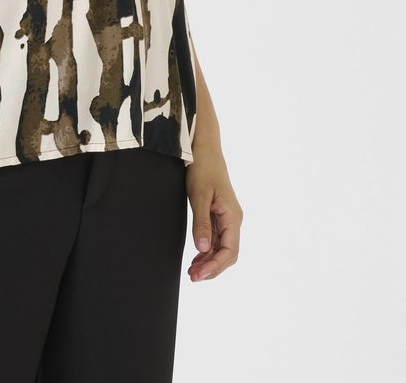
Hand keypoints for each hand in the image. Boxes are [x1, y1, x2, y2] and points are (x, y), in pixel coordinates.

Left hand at [184, 139, 242, 281]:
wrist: (204, 149)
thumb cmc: (202, 168)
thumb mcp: (199, 196)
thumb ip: (202, 223)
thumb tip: (203, 249)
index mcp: (233, 216)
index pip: (229, 250)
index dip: (215, 265)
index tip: (199, 275)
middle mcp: (233, 220)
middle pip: (228, 253)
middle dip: (212, 268)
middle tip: (192, 277)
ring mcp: (227, 218)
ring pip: (222, 248)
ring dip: (209, 262)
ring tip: (192, 272)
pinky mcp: (219, 215)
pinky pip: (217, 239)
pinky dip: (207, 251)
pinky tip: (197, 258)